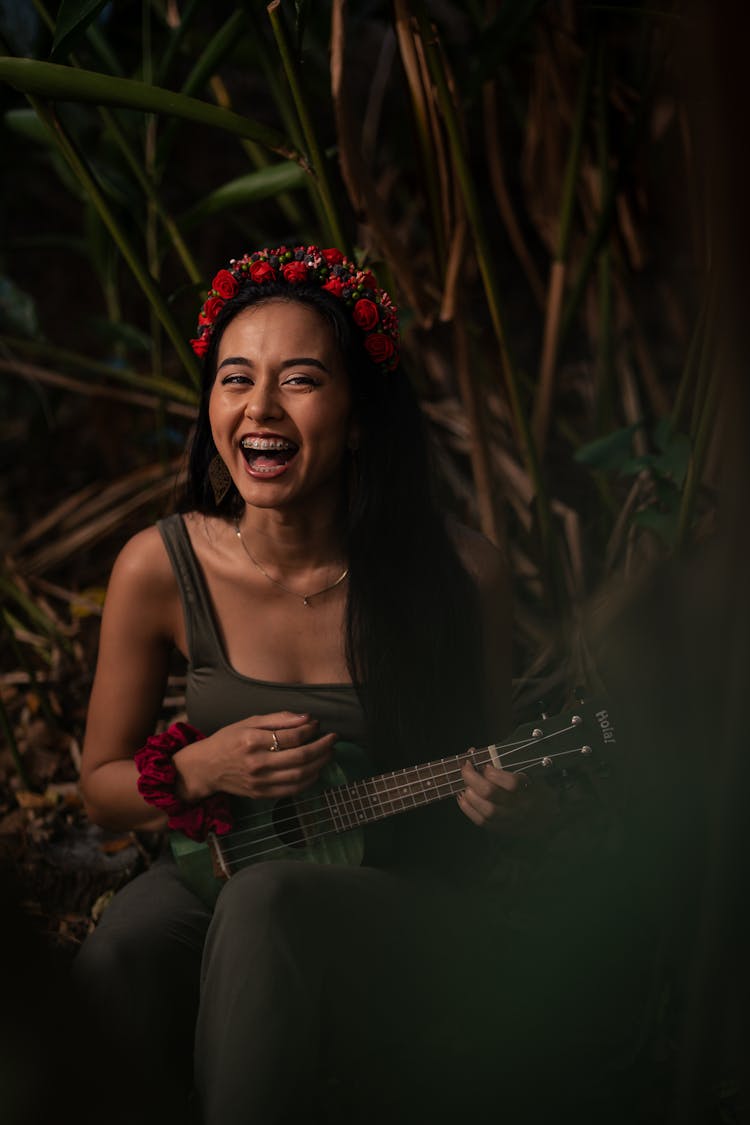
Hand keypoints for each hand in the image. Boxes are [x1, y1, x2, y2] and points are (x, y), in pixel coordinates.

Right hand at [173, 711, 335, 800]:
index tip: (318, 724)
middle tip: (333, 739)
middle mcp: (257, 763)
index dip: (310, 730)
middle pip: (300, 757)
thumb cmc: (228, 740)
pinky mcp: (261, 794)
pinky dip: (308, 781)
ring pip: (300, 775)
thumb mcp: (249, 721)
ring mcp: (260, 781)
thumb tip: (306, 718)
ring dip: (320, 764)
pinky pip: (292, 790)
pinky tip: (316, 770)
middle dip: (322, 747)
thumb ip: (278, 719)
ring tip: (329, 753)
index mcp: (252, 740)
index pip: (291, 736)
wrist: (206, 768)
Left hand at [457, 756, 547, 834]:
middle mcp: (520, 806)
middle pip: (491, 793)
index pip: (511, 783)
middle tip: (466, 769)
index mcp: (530, 790)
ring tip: (465, 785)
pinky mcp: (503, 829)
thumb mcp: (530, 773)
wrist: (549, 818)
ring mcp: (511, 820)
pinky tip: (463, 798)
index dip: (493, 773)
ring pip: (486, 810)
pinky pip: (482, 822)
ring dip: (470, 796)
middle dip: (472, 779)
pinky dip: (468, 809)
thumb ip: (505, 762)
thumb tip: (473, 752)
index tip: (486, 766)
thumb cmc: (536, 789)